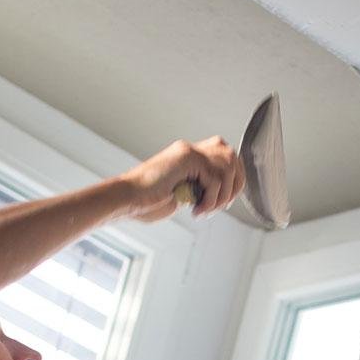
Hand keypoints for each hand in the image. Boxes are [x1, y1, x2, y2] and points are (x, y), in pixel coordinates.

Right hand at [118, 137, 245, 221]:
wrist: (127, 199)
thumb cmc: (145, 202)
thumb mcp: (179, 195)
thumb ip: (197, 190)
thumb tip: (216, 197)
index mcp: (188, 157)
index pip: (225, 157)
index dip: (231, 180)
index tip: (221, 202)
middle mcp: (190, 149)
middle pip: (232, 158)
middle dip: (233, 186)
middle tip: (217, 207)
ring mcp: (189, 152)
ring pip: (228, 168)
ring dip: (221, 196)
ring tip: (204, 210)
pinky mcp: (188, 159)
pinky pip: (215, 179)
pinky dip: (211, 200)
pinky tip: (195, 209)